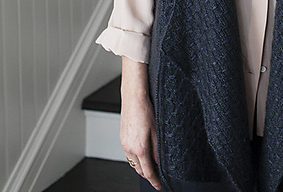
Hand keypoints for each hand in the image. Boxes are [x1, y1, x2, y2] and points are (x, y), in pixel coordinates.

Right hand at [121, 57, 161, 189]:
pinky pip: (129, 154)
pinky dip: (136, 158)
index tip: (159, 185)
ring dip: (141, 166)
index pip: (148, 171)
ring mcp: (124, 144)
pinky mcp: (122, 139)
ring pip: (133, 162)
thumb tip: (159, 161)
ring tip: (151, 165)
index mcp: (140, 148)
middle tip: (157, 176)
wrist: (133, 98)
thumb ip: (158, 149)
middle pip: (139, 169)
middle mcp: (130, 149)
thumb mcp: (157, 131)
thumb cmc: (145, 111)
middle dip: (148, 175)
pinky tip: (142, 154)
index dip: (154, 180)